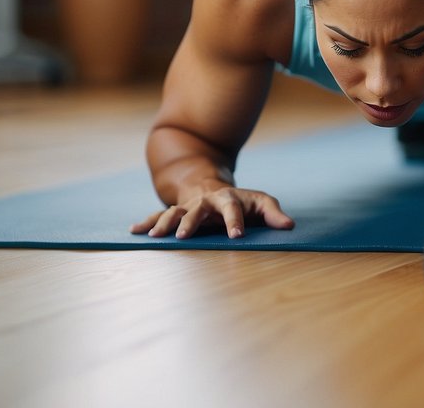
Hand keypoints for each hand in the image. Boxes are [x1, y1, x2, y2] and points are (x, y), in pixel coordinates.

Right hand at [130, 184, 293, 239]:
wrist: (211, 186)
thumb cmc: (242, 201)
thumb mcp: (261, 203)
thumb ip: (274, 214)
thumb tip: (290, 226)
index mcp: (228, 199)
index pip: (233, 208)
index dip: (235, 221)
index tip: (236, 237)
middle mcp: (206, 202)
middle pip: (197, 210)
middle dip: (190, 223)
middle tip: (183, 237)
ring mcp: (188, 207)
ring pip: (174, 213)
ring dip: (164, 223)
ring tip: (155, 237)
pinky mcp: (176, 213)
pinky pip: (158, 217)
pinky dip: (146, 223)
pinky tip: (133, 232)